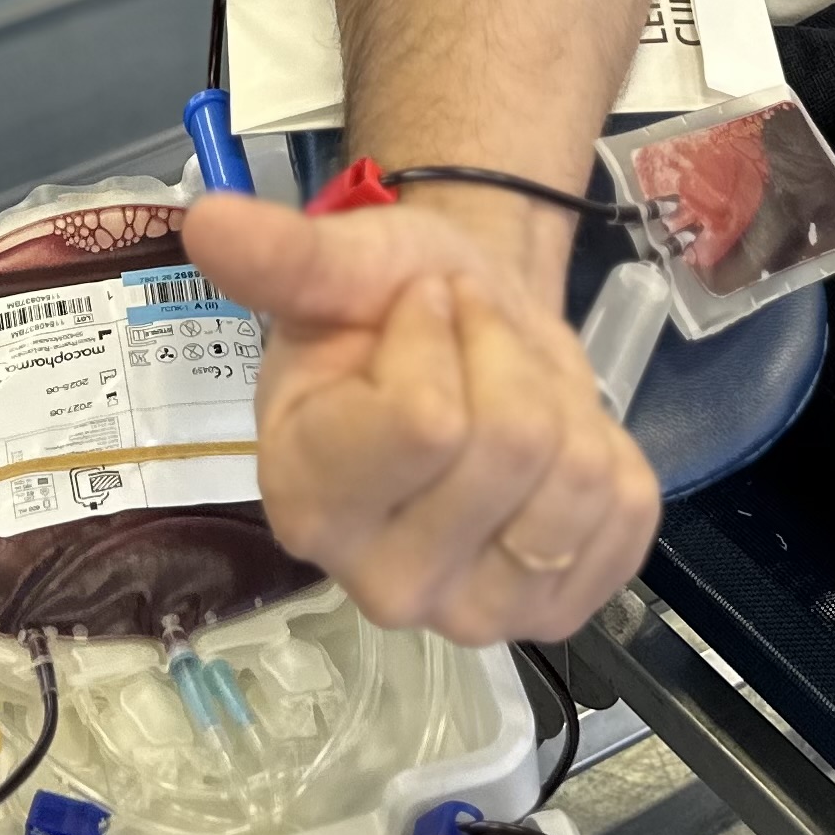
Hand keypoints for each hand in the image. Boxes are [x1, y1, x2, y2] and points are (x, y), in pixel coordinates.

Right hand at [184, 190, 660, 642]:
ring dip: (558, 396)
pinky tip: (554, 440)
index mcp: (307, 502)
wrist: (472, 332)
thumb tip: (205, 218)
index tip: (420, 308)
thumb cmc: (394, 300)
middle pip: (510, 446)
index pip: (426, 422)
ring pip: (577, 479)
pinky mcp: (562, 611)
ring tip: (509, 382)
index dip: (439, 332)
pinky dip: (608, 448)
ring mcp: (477, 615)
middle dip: (503, 353)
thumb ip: (284, 257)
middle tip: (470, 338)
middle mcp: (383, 587)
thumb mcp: (344, 262)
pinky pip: (628, 511)